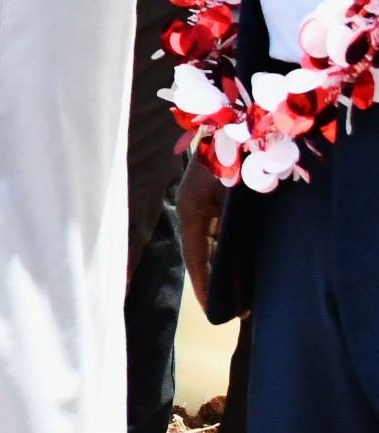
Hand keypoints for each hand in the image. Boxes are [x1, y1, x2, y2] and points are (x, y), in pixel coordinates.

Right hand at [180, 161, 228, 317]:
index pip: (196, 257)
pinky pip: (217, 231)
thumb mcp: (232, 194)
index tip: (216, 312)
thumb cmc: (232, 154)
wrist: (237, 120)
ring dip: (222, 265)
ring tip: (240, 292)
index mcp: (191, 210)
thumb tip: (231, 262)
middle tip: (234, 309)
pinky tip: (242, 263)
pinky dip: (226, 250)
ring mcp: (201, 203)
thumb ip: (230, 228)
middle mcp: (192, 209)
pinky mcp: (213, 198)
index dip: (205, 285)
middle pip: (202, 253)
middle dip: (215, 280)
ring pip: (210, 243)